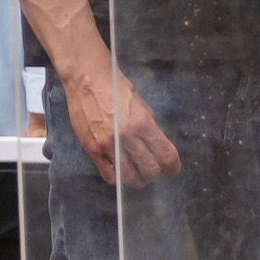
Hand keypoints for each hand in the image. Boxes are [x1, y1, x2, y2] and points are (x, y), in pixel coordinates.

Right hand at [66, 61, 178, 183]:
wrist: (87, 79)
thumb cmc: (116, 88)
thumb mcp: (141, 105)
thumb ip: (150, 128)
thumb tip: (158, 147)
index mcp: (143, 123)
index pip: (166, 155)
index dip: (173, 167)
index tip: (172, 169)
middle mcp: (127, 136)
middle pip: (150, 170)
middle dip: (156, 174)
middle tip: (155, 172)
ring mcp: (108, 145)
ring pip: (130, 177)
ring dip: (138, 180)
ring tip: (138, 174)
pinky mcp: (92, 149)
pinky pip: (109, 175)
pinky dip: (118, 178)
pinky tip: (120, 172)